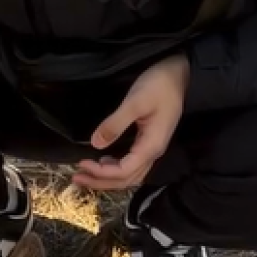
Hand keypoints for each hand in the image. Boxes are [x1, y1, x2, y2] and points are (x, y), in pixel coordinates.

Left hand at [73, 53, 189, 190]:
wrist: (180, 74)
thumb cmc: (159, 85)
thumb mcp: (134, 102)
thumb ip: (115, 124)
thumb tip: (96, 144)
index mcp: (150, 146)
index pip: (124, 171)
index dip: (101, 173)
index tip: (81, 164)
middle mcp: (153, 153)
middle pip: (126, 180)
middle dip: (100, 182)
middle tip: (76, 178)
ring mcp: (153, 148)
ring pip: (130, 175)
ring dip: (107, 178)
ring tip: (86, 174)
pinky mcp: (149, 142)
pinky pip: (132, 165)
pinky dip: (116, 169)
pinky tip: (103, 162)